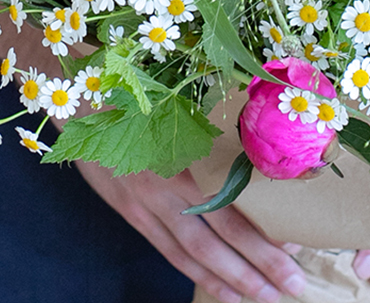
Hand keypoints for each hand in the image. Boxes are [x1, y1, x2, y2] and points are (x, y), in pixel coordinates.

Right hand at [0, 0, 304, 301]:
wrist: (75, 96)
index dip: (259, 239)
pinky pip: (167, 251)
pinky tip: (219, 288)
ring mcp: (143, 206)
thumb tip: (256, 137)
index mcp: (178, 159)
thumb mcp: (172, 100)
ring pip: (192, 255)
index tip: (294, 253)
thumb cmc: (134, 87)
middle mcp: (161, 189)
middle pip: (214, 242)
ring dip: (229, 280)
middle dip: (255, 269)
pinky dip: (195, 273)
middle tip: (294, 289)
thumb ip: (207, 123)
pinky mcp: (130, 212)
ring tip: (263, 298)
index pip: (226, 212)